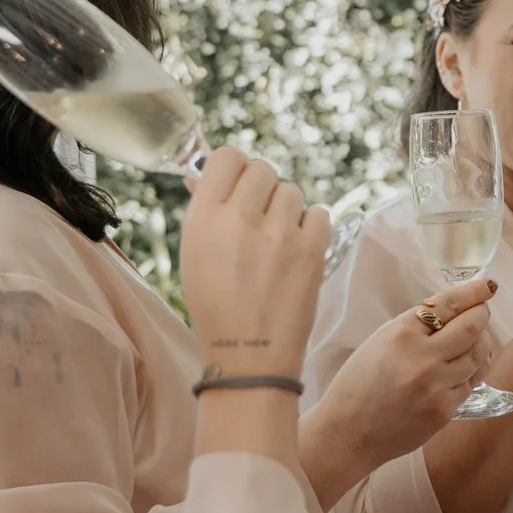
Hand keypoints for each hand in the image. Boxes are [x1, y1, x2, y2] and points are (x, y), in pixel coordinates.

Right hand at [180, 147, 329, 377]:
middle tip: (258, 219)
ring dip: (286, 209)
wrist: (249, 356)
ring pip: (291, 191)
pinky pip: (319, 213)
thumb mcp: (193, 256)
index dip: (234, 170)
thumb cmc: (216, 308)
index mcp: (204, 219)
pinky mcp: (312, 250)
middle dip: (261, 189)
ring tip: (276, 241)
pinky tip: (297, 249)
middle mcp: (241, 219)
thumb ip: (204, 211)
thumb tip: (206, 176)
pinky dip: (311, 227)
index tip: (237, 188)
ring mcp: (279, 234)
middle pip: (262, 169)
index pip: (227, 156)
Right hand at [304, 278, 496, 471]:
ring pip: (478, 356)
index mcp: (401, 334)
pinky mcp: (444, 410)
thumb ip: (414, 327)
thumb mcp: (379, 342)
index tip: (487, 286)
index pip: (447, 304)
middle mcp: (422, 358)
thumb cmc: (357, 384)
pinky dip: (473, 370)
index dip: (473, 292)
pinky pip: (471, 383)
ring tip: (477, 338)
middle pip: (472, 327)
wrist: (348, 432)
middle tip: (483, 311)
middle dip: (483, 314)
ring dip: (482, 343)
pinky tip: (468, 366)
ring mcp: (436, 387)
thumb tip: (453, 313)